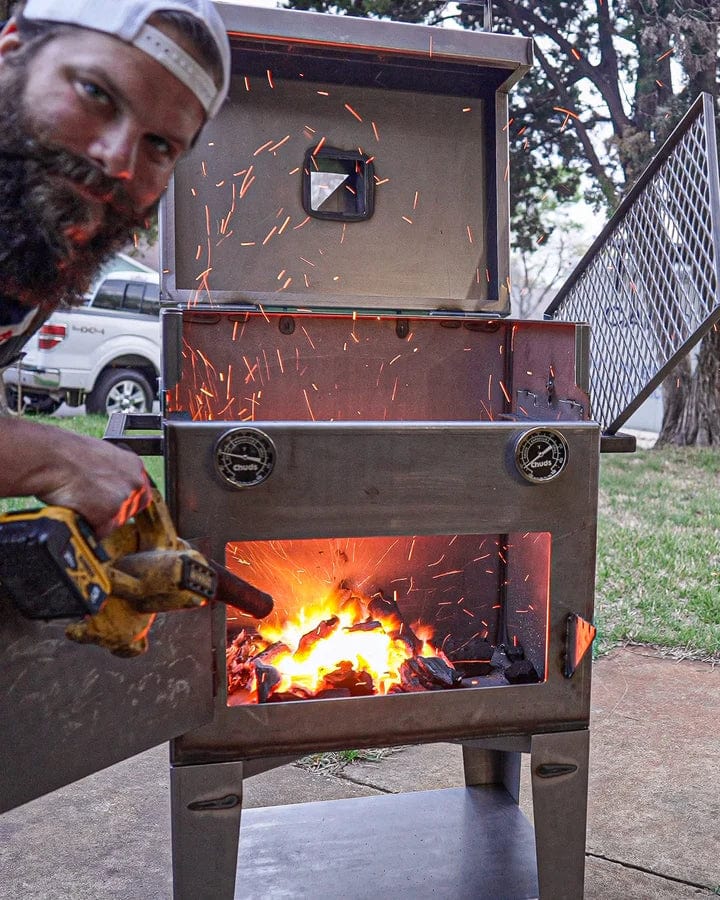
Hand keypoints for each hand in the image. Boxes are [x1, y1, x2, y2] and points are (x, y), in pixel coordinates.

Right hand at [0, 419, 151, 537]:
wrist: (52, 459)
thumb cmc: (67, 453)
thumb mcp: (101, 455)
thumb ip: (114, 472)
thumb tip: (110, 482)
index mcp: (134, 465)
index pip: (141, 492)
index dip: (125, 500)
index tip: (112, 501)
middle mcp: (134, 483)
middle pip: (129, 509)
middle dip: (111, 511)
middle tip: (91, 503)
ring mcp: (122, 501)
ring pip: (114, 522)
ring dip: (98, 519)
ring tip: (80, 504)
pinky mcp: (108, 517)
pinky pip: (99, 532)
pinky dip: (87, 527)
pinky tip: (76, 512)